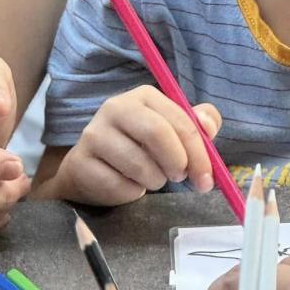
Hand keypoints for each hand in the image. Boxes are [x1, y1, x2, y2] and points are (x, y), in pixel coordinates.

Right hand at [53, 86, 221, 205]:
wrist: (91, 168)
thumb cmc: (139, 146)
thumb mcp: (171, 130)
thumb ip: (196, 124)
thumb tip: (209, 126)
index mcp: (144, 96)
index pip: (179, 119)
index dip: (198, 151)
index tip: (207, 178)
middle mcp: (116, 108)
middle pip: (157, 133)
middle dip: (177, 162)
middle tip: (181, 178)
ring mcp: (94, 134)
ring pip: (139, 164)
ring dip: (155, 181)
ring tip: (153, 179)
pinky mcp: (80, 162)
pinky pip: (118, 186)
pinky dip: (132, 193)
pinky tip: (129, 185)